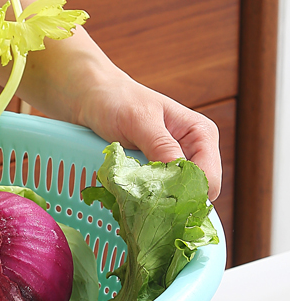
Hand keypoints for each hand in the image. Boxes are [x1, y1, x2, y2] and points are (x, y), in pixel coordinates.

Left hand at [20, 32, 222, 199]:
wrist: (92, 98)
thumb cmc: (117, 100)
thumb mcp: (139, 121)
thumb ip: (160, 146)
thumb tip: (180, 175)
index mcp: (201, 135)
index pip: (209, 179)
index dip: (187, 195)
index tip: (158, 202)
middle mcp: (192, 152)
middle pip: (194, 194)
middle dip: (170, 200)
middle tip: (140, 201)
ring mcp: (173, 165)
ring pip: (174, 199)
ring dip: (154, 202)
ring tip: (131, 195)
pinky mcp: (154, 174)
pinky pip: (155, 197)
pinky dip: (142, 199)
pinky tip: (127, 195)